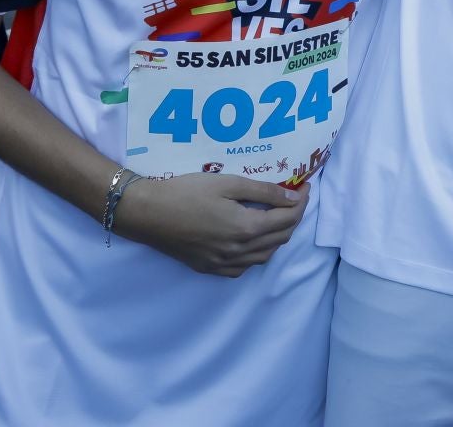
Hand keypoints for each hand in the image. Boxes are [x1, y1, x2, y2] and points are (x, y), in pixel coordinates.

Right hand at [114, 174, 309, 276]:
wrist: (148, 213)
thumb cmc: (187, 191)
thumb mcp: (228, 183)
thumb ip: (263, 191)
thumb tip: (292, 198)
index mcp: (246, 228)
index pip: (288, 219)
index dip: (301, 202)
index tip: (304, 187)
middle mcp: (240, 251)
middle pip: (280, 238)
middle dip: (293, 218)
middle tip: (293, 199)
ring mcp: (224, 264)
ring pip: (265, 255)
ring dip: (278, 236)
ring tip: (277, 216)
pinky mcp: (211, 269)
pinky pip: (245, 267)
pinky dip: (257, 254)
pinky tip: (253, 240)